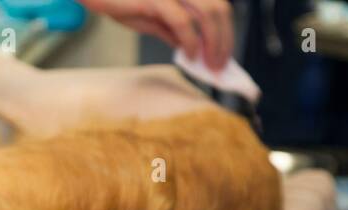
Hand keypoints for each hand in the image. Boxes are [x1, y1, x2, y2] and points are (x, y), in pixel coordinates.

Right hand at [86, 0, 233, 69]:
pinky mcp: (157, 0)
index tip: (224, 55)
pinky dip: (190, 41)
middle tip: (220, 65)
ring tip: (209, 64)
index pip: (218, 7)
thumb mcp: (152, 18)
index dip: (226, 32)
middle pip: (219, 10)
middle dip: (224, 40)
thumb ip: (172, 30)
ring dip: (213, 42)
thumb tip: (188, 47)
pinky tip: (189, 55)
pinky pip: (182, 22)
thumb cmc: (121, 1)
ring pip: (208, 14)